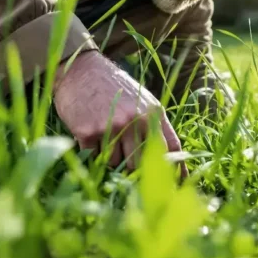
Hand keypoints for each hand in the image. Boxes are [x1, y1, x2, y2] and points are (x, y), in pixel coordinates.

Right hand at [52, 51, 187, 177]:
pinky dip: (93, 153)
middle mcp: (136, 120)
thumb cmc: (113, 87)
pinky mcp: (89, 132)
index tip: (177, 187)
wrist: (81, 70)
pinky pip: (95, 158)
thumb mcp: (142, 100)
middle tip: (128, 170)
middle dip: (136, 171)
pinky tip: (91, 135)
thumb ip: (153, 125)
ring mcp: (113, 127)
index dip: (176, 170)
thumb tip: (165, 158)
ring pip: (117, 163)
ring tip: (106, 139)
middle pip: (142, 163)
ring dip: (112, 159)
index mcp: (153, 113)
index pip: (172, 148)